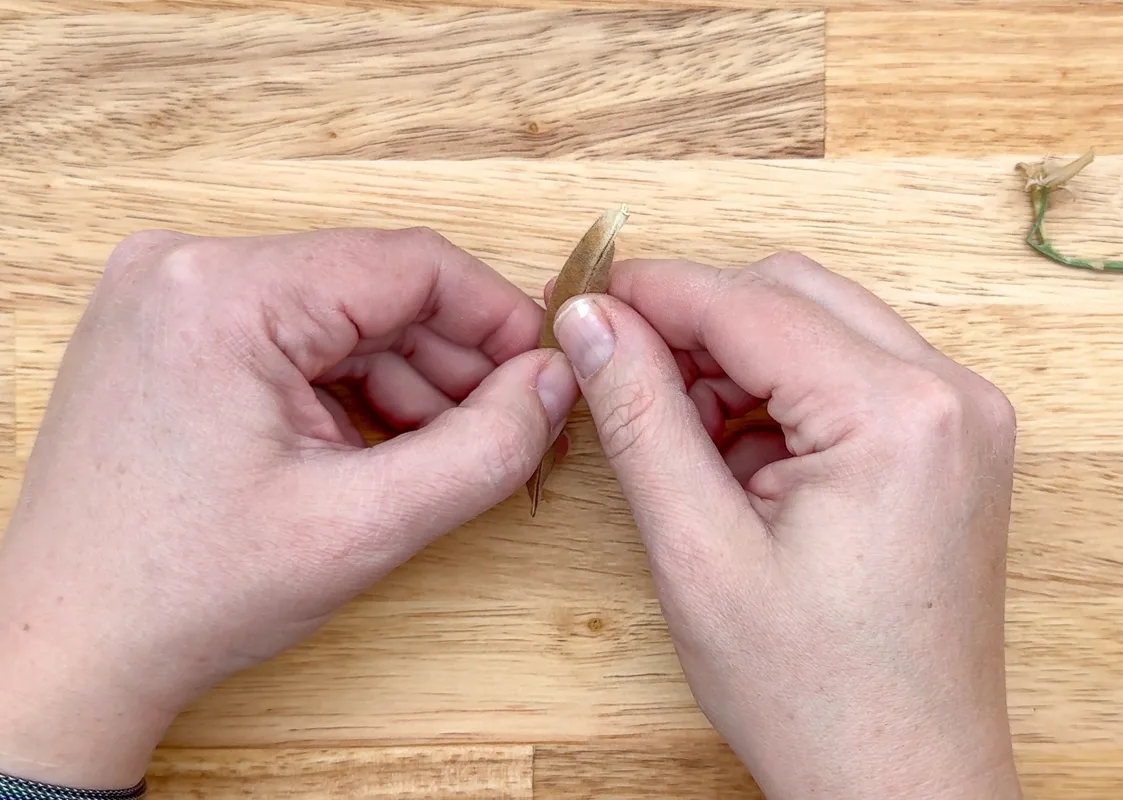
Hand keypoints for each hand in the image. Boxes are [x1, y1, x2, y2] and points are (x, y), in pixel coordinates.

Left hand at [0, 228, 578, 787]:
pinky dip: (348, 388)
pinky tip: (374, 449)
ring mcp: (170, 296)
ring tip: (441, 455)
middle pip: (374, 288)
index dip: (498, 319)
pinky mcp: (169, 329)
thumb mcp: (363, 526)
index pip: (411, 264)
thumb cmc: (186, 593)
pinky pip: (293, 337)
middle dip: (451, 362)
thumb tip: (554, 382)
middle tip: (507, 431)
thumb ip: (484, 449)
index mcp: (226, 293)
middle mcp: (186, 269)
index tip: (543, 377)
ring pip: (338, 315)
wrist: (67, 651)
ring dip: (403, 380)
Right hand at [550, 253, 1020, 798]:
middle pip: (792, 294)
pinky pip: (851, 372)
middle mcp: (951, 395)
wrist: (903, 781)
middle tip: (621, 372)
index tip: (580, 303)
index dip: (651, 293)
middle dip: (696, 322)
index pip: (749, 303)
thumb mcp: (697, 551)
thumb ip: (640, 417)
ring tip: (679, 435)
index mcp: (896, 415)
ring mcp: (963, 417)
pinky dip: (780, 391)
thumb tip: (591, 322)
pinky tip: (734, 456)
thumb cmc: (813, 695)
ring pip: (820, 325)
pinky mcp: (954, 443)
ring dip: (736, 358)